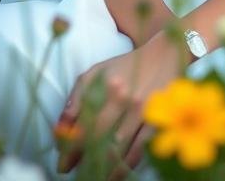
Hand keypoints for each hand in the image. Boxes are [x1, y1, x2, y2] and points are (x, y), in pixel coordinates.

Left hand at [55, 30, 190, 176]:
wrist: (164, 55)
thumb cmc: (125, 66)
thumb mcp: (97, 72)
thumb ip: (77, 97)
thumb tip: (60, 128)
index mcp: (105, 86)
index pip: (81, 123)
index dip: (68, 147)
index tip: (61, 162)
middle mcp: (122, 98)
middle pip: (96, 138)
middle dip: (80, 160)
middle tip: (70, 172)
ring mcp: (141, 111)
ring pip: (117, 149)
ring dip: (102, 168)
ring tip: (93, 177)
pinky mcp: (156, 119)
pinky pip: (138, 150)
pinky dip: (125, 166)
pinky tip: (115, 174)